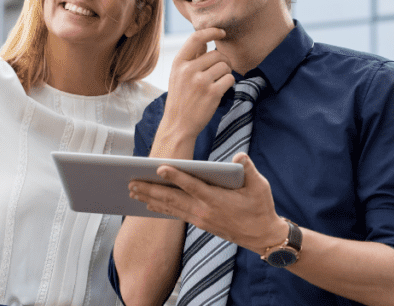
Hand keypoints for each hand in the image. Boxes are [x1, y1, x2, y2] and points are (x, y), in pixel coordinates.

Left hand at [129, 152, 286, 252]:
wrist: (263, 236)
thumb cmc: (261, 208)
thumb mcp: (260, 186)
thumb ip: (248, 169)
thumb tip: (239, 157)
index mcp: (216, 200)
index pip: (192, 185)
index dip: (175, 176)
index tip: (159, 168)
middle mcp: (204, 210)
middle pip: (173, 198)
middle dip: (151, 189)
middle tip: (131, 182)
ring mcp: (200, 219)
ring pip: (171, 207)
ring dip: (150, 199)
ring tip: (133, 191)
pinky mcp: (200, 224)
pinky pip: (176, 214)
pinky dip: (161, 208)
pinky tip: (149, 204)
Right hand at [152, 27, 234, 155]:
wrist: (178, 125)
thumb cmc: (180, 99)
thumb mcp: (178, 76)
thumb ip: (191, 58)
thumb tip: (204, 40)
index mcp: (178, 63)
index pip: (195, 38)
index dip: (211, 31)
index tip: (221, 32)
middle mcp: (188, 70)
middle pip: (216, 54)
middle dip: (223, 61)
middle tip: (220, 71)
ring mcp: (200, 82)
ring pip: (225, 66)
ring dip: (226, 73)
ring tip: (218, 82)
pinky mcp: (212, 93)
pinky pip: (229, 79)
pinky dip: (229, 83)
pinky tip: (221, 90)